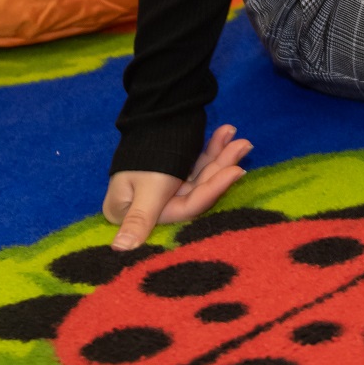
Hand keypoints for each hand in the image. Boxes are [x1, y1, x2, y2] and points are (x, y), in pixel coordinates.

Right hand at [104, 124, 252, 248]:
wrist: (142, 114)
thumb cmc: (140, 158)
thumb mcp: (145, 188)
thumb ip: (140, 220)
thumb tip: (119, 250)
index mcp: (139, 215)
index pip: (186, 208)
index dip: (212, 191)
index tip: (236, 171)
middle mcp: (153, 206)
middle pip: (196, 190)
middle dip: (221, 167)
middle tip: (244, 145)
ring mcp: (166, 188)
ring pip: (201, 176)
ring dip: (220, 156)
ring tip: (238, 137)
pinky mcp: (175, 172)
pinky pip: (197, 164)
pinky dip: (211, 150)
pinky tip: (225, 135)